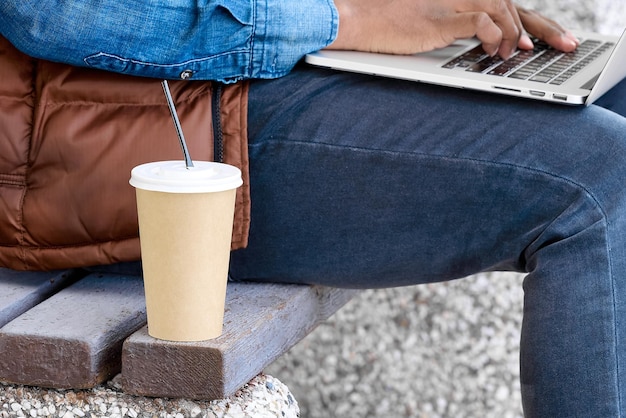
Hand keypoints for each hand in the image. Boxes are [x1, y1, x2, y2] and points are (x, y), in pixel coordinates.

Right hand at [328, 0, 578, 58]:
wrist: (356, 19)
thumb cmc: (386, 26)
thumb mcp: (427, 24)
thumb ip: (456, 29)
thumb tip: (481, 46)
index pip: (506, 3)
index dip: (534, 20)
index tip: (552, 38)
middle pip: (512, 4)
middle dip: (542, 26)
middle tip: (564, 45)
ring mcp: (449, 2)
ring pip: (501, 8)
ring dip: (516, 32)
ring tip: (517, 53)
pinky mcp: (438, 18)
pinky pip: (479, 20)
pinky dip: (495, 35)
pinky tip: (496, 49)